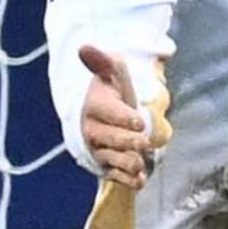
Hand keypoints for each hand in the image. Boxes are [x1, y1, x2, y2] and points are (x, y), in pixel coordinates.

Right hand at [78, 46, 160, 188]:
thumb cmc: (112, 92)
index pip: (108, 112)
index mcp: (95, 106)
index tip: (138, 119)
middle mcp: (93, 131)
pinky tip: (141, 181)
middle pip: (110, 138)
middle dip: (127, 141)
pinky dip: (128, 180)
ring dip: (127, 162)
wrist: (102, 116)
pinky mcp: (106, 166)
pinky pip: (116, 175)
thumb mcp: (111, 74)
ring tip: (140, 163)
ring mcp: (99, 150)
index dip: (123, 116)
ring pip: (112, 159)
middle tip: (144, 142)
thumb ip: (102, 62)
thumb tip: (83, 47)